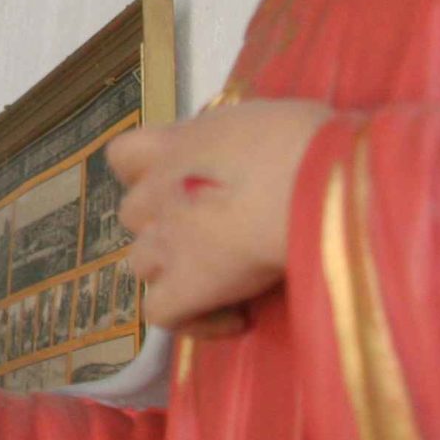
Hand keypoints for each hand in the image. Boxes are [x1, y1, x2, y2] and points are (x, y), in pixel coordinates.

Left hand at [105, 99, 334, 325]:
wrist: (313, 188)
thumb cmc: (305, 144)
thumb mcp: (267, 119)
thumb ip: (243, 140)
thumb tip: (258, 151)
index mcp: (179, 144)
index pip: (126, 155)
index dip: (144, 173)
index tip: (185, 185)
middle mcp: (160, 191)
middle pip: (134, 215)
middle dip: (165, 225)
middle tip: (216, 235)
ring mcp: (165, 242)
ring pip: (141, 265)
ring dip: (174, 274)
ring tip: (224, 280)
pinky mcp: (182, 289)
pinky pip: (162, 315)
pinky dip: (193, 320)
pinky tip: (236, 319)